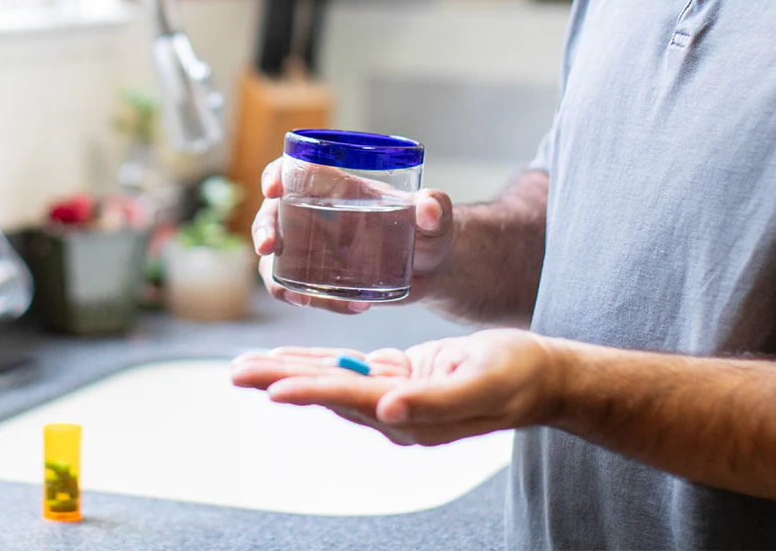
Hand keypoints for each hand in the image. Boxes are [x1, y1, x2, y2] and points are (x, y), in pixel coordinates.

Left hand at [230, 329, 560, 445]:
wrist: (538, 375)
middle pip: (329, 393)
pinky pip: (353, 370)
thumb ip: (433, 402)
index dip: (310, 391)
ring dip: (291, 371)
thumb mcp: (481, 385)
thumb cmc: (516, 377)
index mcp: (412, 417)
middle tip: (237, 371)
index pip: (351, 401)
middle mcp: (396, 412)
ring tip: (250, 366)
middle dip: (282, 381)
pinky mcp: (402, 378)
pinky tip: (295, 358)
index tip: (271, 388)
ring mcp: (397, 396)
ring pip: (334, 381)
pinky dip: (321, 361)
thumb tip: (387, 410)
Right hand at [251, 157, 456, 313]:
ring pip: (276, 257)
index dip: (278, 173)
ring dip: (277, 277)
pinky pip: (297, 288)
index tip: (273, 187)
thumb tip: (430, 205)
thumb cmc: (430, 233)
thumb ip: (436, 210)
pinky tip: (347, 308)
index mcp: (341, 188)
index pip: (297, 169)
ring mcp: (315, 248)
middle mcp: (320, 214)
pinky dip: (308, 300)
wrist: (432, 273)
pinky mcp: (320, 279)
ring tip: (303, 299)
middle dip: (263, 228)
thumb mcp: (436, 220)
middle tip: (268, 248)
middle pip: (274, 213)